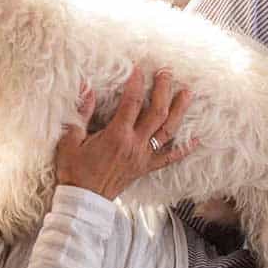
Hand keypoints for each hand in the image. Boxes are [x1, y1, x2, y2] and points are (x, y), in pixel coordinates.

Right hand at [56, 66, 196, 200]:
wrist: (84, 199)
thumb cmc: (75, 170)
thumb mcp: (71, 139)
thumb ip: (81, 112)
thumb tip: (85, 88)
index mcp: (117, 135)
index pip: (132, 103)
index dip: (136, 83)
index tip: (139, 68)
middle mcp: (135, 144)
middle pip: (157, 112)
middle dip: (163, 90)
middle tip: (166, 73)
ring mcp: (143, 156)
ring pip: (168, 131)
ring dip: (179, 110)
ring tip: (187, 93)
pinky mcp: (146, 167)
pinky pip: (169, 157)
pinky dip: (184, 148)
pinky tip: (196, 139)